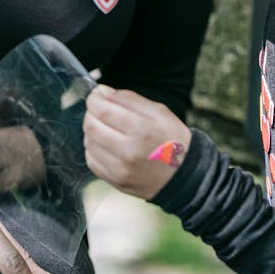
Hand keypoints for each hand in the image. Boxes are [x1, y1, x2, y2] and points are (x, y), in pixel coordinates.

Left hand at [83, 84, 191, 199]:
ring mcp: (121, 170)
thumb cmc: (172, 139)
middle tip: (101, 109)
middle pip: (91, 126)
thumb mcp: (159, 112)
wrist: (185, 176)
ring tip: (107, 127)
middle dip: (91, 112)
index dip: (94, 98)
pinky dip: (94, 149)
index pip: (102, 110)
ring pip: (89, 143)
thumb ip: (128, 98)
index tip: (97, 95)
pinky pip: (91, 161)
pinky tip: (106, 144)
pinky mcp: (117, 182)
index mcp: (141, 130)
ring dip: (92, 130)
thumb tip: (102, 91)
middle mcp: (128, 152)